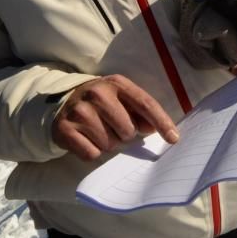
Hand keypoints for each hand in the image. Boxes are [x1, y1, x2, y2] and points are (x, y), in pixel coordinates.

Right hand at [53, 74, 178, 160]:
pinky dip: (92, 151)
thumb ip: (140, 111)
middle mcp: (97, 93)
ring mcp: (80, 111)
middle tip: (112, 126)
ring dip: (108, 143)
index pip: (145, 104)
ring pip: (110, 144)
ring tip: (97, 131)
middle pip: (128, 130)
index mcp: (117, 83)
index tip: (174, 138)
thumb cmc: (101, 103)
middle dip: (125, 134)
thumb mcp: (121, 99)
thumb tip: (154, 129)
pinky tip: (85, 139)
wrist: (62, 103)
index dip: (162, 122)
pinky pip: (92, 154)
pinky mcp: (65, 129)